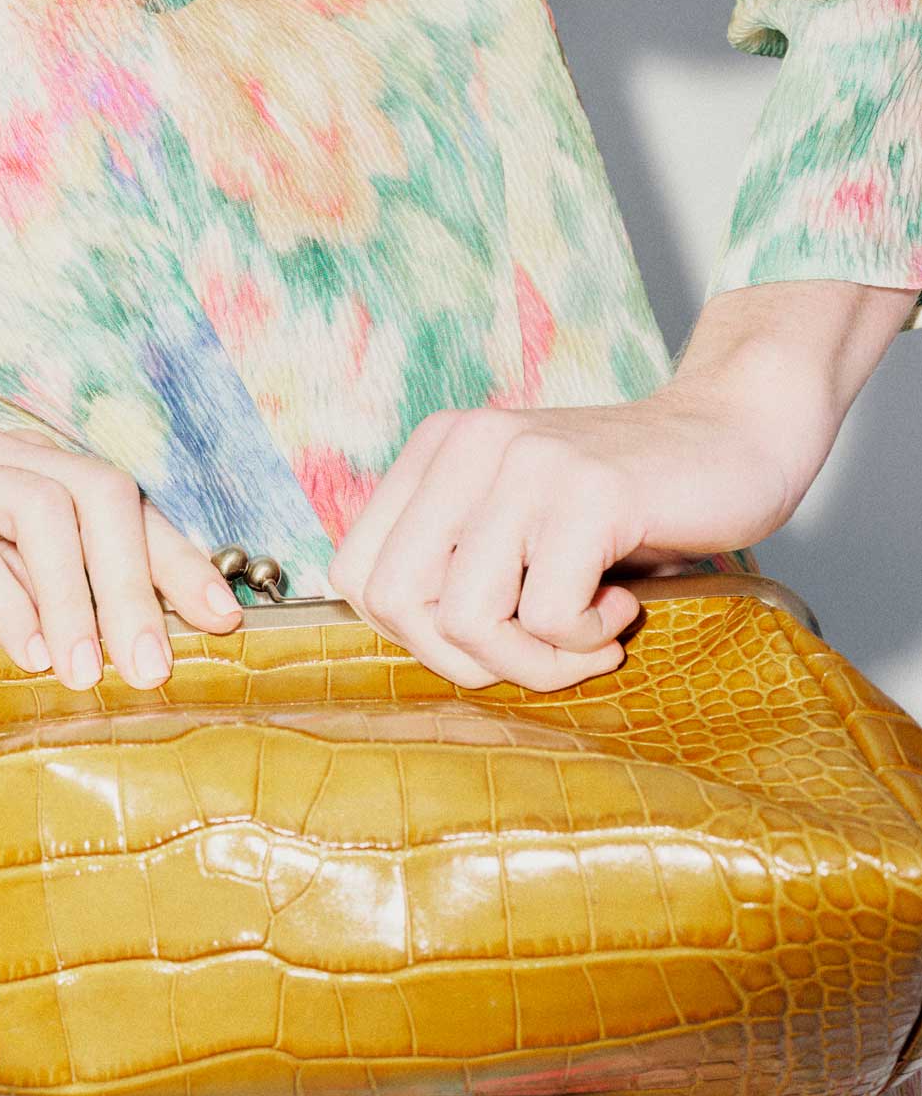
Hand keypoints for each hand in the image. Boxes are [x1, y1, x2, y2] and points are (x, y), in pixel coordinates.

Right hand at [0, 424, 244, 689]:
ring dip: (74, 599)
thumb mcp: (54, 632)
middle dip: (131, 584)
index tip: (221, 623)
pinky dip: (7, 603)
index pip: (128, 500)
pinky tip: (29, 656)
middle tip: (148, 668)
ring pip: (38, 505)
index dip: (179, 559)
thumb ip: (113, 610)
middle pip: (93, 489)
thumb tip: (216, 622)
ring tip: (85, 674)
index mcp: (39, 474)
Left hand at [325, 383, 808, 692]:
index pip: (356, 574)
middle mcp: (468, 446)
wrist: (740, 433)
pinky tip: (623, 606)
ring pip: (466, 620)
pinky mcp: (590, 493)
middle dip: (464, 661)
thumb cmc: (628, 503)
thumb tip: (414, 649)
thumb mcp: (521, 523)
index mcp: (437, 451)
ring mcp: (527, 465)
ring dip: (533, 662)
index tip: (484, 638)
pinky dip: (586, 640)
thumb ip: (459, 564)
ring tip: (588, 640)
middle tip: (535, 656)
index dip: (411, 634)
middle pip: (396, 603)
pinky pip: (547, 616)